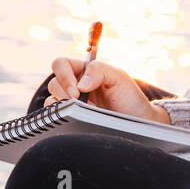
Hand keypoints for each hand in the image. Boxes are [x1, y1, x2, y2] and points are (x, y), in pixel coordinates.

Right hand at [45, 56, 170, 123]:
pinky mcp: (70, 119)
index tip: (77, 92)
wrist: (137, 123)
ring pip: (51, 101)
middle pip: (54, 84)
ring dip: (65, 107)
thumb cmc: (130, 98)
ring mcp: (71, 103)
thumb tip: (80, 84)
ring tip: (86, 113)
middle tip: (85, 105)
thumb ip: (99, 71)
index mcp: (83, 71)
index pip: (61, 65)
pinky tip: (79, 120)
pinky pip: (54, 116)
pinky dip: (61, 117)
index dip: (64, 76)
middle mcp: (74, 85)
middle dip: (66, 95)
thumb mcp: (119, 78)